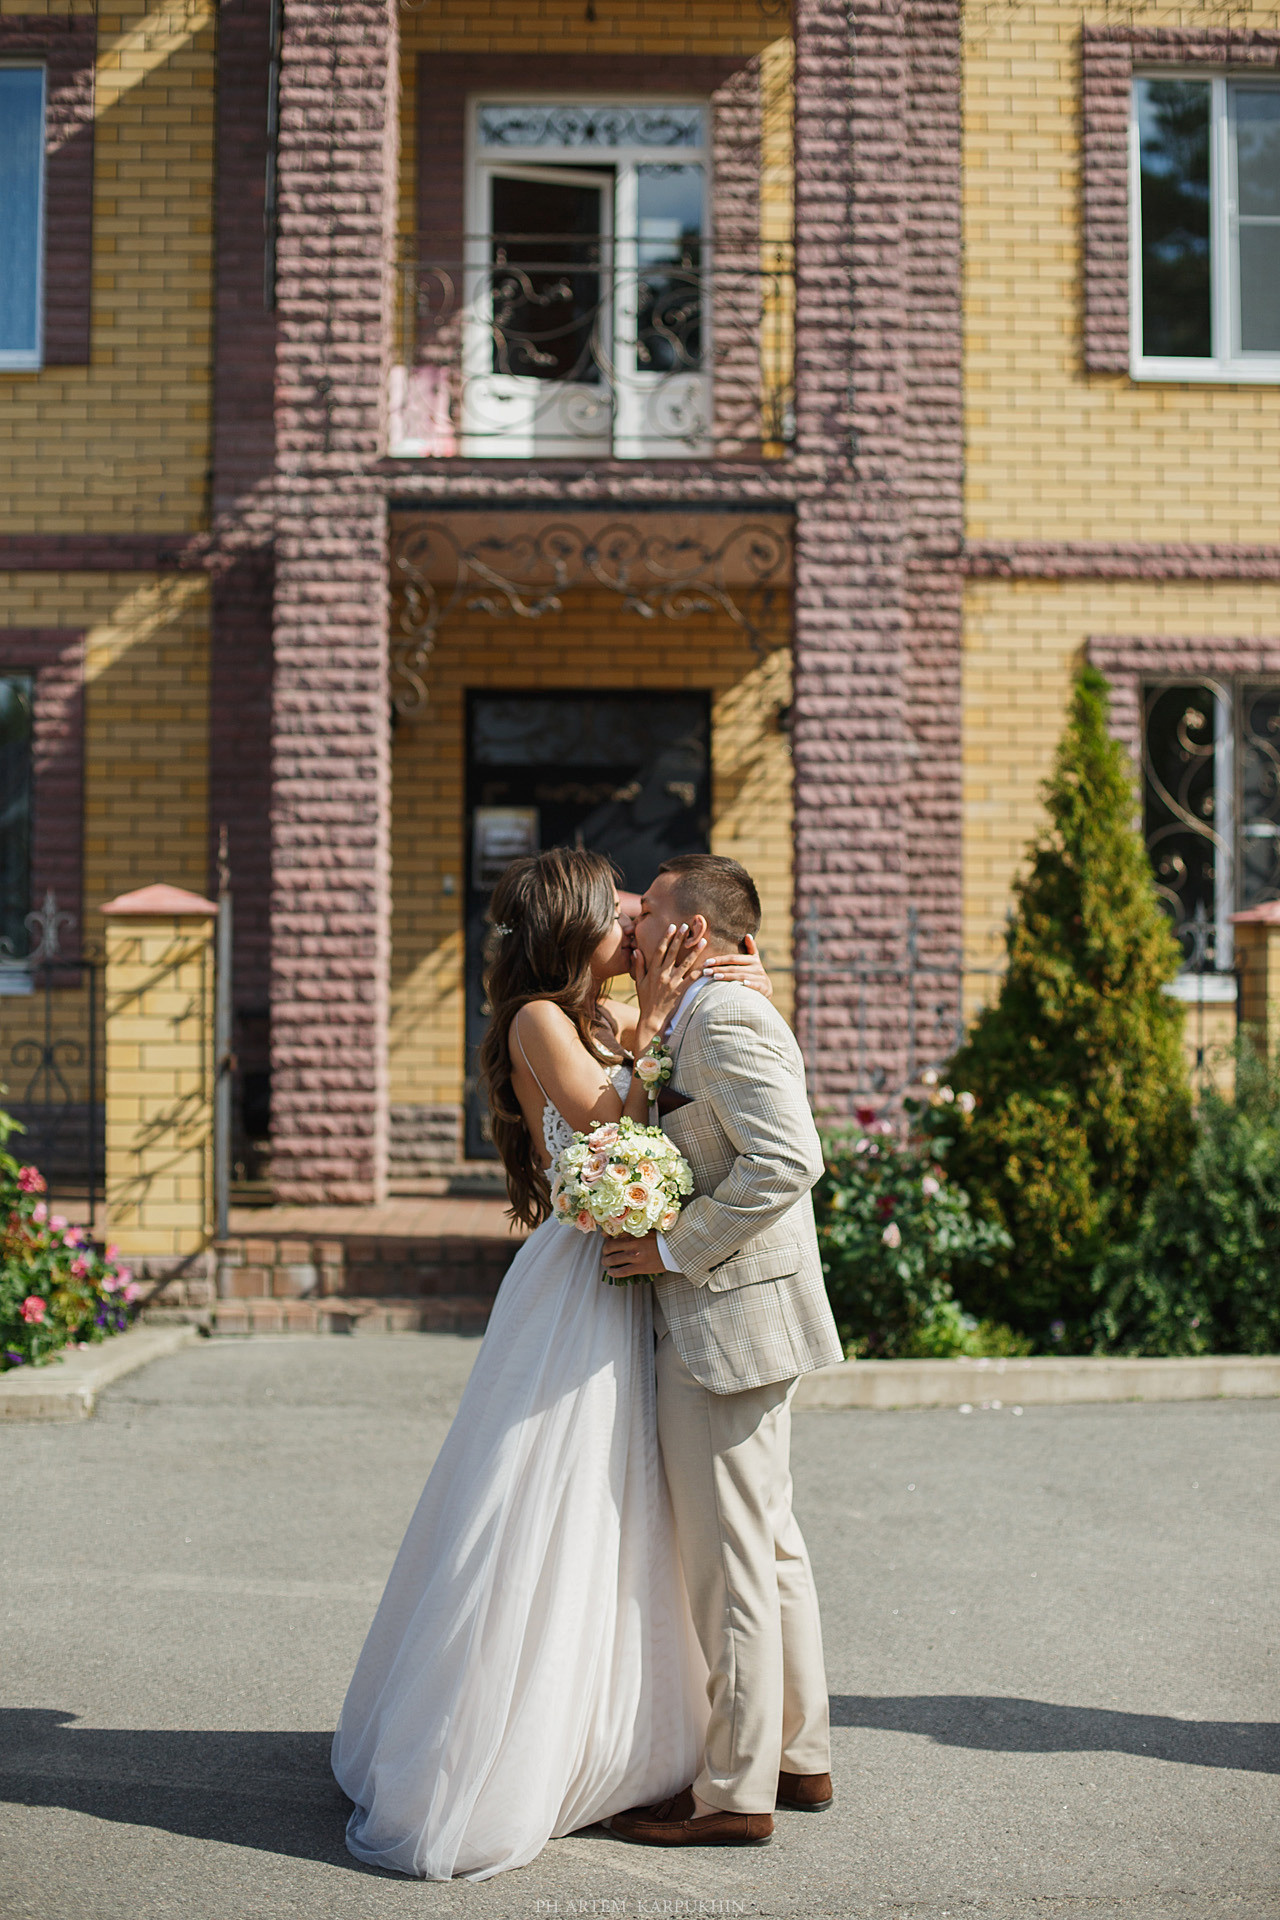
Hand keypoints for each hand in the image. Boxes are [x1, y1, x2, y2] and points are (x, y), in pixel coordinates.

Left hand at [602, 1231, 663, 1280]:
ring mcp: (635, 1257)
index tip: (606, 1241)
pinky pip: (622, 1272)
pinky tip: (611, 1272)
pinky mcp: (639, 1267)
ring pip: (613, 1260)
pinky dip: (614, 1273)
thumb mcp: (645, 1231)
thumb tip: (612, 1233)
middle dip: (605, 1252)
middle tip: (605, 1254)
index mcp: (633, 1234)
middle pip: (609, 1248)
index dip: (606, 1239)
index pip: (613, 1236)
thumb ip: (630, 1231)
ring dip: (606, 1262)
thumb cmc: (661, 1238)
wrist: (674, 1248)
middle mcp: (631, 1245)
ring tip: (607, 1263)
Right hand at [633, 921, 705, 1042]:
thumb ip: (638, 965)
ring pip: (685, 963)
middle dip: (680, 938)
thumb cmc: (645, 1000)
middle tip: (687, 925)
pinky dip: (701, 971)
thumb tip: (636, 950)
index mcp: (652, 971)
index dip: (666, 937)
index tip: (672, 927)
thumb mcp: (638, 982)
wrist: (652, 1019)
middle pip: (672, 952)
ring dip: (694, 951)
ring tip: (702, 940)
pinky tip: (708, 964)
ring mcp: (672, 982)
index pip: (660, 950)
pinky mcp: (681, 991)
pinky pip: (692, 979)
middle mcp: (662, 974)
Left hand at [701, 933, 773, 999]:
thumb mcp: (754, 960)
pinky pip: (755, 985)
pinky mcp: (763, 987)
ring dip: (727, 977)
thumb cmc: (754, 973)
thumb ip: (750, 948)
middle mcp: (757, 967)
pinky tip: (740, 984)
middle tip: (706, 971)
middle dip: (719, 969)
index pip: (733, 958)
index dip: (720, 959)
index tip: (707, 962)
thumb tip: (748, 935)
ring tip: (714, 977)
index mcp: (753, 959)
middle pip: (735, 967)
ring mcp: (760, 977)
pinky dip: (748, 984)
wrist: (766, 988)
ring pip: (741, 976)